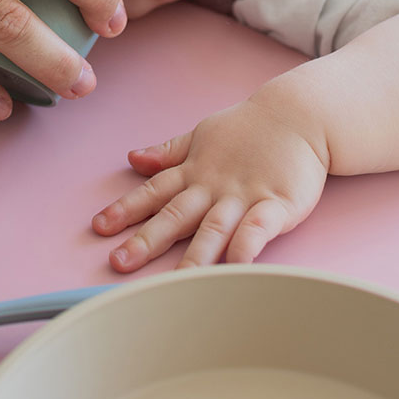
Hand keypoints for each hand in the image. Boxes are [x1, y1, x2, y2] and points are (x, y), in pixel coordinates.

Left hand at [92, 97, 329, 268]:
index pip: (153, 192)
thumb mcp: (200, 135)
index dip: (125, 209)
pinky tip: (234, 266)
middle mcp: (213, 186)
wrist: (299, 115)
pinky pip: (258, 228)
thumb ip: (168, 152)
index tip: (99, 227)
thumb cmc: (248, 129)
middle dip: (145, 240)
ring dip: (192, 256)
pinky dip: (245, 246)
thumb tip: (133, 158)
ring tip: (173, 283)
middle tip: (119, 262)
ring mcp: (244, 195)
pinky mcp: (278, 204)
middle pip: (175, 215)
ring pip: (213, 229)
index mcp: (193, 171)